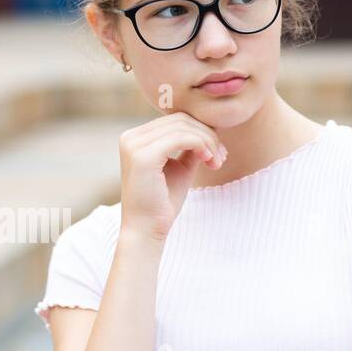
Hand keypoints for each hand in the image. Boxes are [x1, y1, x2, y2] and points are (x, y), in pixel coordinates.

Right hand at [118, 112, 225, 242]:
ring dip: (208, 142)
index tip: (218, 152)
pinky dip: (201, 145)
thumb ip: (190, 147)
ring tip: (217, 162)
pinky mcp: (142, 156)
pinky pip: (181, 138)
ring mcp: (134, 145)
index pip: (176, 120)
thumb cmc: (163, 202)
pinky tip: (209, 161)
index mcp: (135, 138)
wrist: (147, 230)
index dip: (202, 131)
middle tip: (221, 158)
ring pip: (183, 127)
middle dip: (207, 136)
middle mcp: (130, 138)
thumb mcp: (179, 168)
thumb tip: (208, 128)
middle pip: (180, 120)